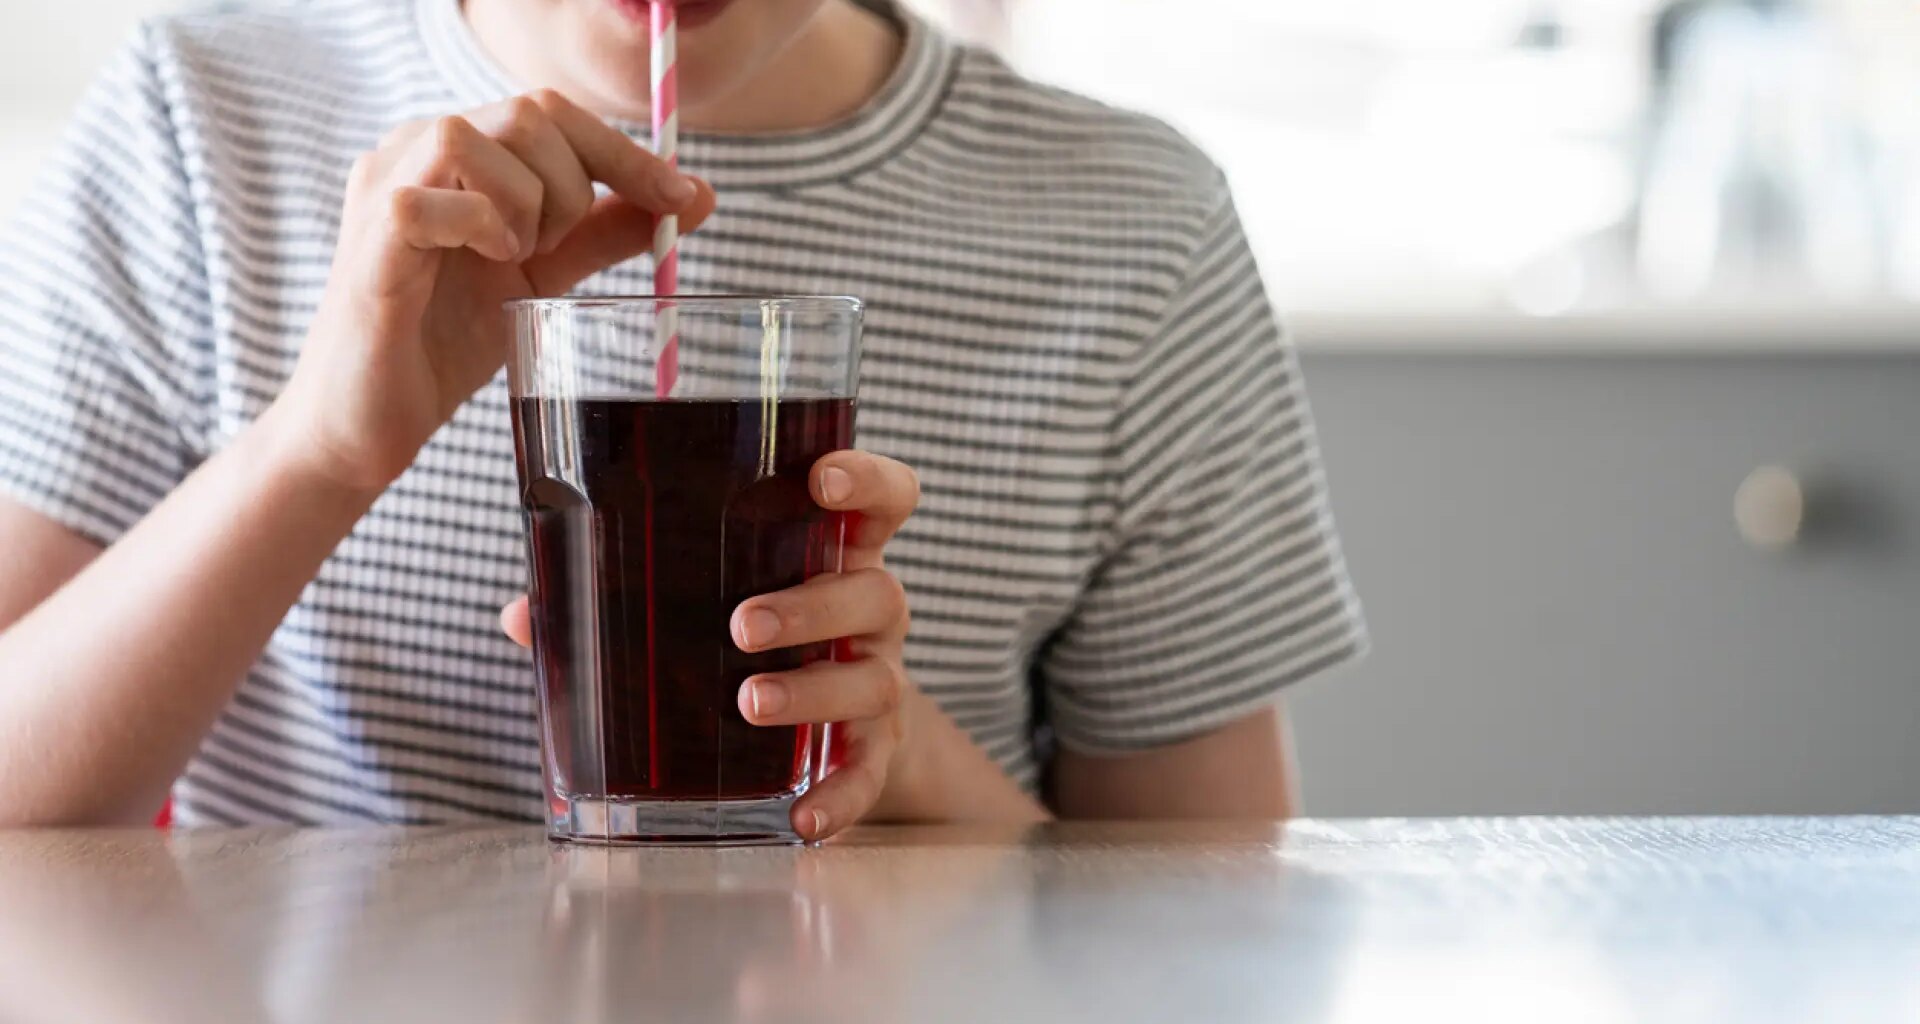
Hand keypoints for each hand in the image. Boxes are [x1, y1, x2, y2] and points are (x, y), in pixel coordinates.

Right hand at [275, 90, 716, 492]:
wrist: (370, 422)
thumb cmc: (444, 341)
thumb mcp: (544, 277)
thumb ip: (604, 232)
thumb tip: (693, 198)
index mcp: (454, 150)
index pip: (551, 110)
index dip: (623, 151)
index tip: (683, 198)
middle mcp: (411, 149)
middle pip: (527, 112)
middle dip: (574, 186)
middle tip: (558, 251)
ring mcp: (382, 185)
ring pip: (476, 138)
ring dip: (525, 205)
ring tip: (512, 259)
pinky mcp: (368, 236)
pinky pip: (432, 200)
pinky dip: (480, 229)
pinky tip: (483, 263)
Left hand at [502, 450, 919, 840]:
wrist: (829, 731)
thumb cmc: (746, 639)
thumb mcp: (700, 604)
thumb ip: (618, 598)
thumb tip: (522, 614)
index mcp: (831, 554)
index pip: (883, 499)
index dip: (866, 482)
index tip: (823, 480)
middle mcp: (868, 612)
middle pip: (874, 593)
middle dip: (810, 606)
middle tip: (742, 626)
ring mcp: (878, 679)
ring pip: (874, 679)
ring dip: (812, 691)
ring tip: (748, 703)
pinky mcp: (875, 750)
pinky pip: (869, 773)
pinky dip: (842, 796)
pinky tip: (802, 820)